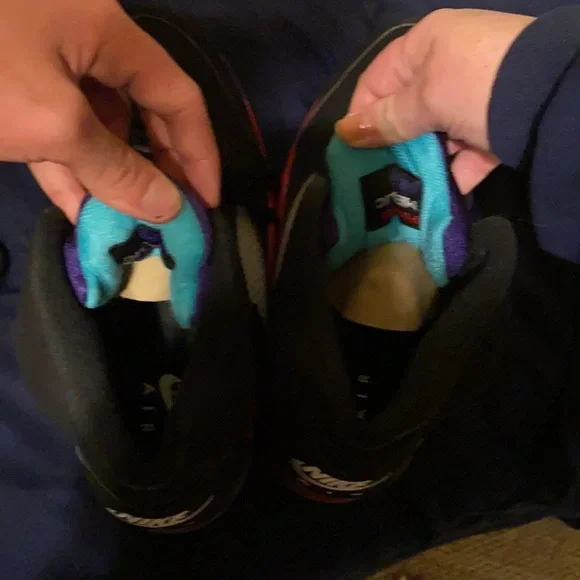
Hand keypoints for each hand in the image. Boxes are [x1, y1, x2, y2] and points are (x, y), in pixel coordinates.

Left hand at [0, 0, 219, 221]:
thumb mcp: (52, 122)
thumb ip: (116, 168)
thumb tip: (168, 209)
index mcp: (108, 31)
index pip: (178, 96)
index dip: (200, 154)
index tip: (206, 203)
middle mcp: (87, 41)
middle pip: (144, 111)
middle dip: (157, 168)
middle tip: (169, 216)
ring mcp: (49, 61)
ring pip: (98, 125)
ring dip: (111, 176)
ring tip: (126, 224)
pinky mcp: (18, 84)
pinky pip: (58, 128)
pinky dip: (70, 168)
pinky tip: (81, 209)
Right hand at [335, 9, 534, 192]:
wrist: (555, 99)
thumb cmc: (475, 84)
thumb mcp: (425, 99)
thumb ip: (386, 120)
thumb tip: (345, 133)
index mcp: (427, 44)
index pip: (378, 80)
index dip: (360, 114)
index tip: (349, 149)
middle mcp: (449, 67)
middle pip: (407, 111)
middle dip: (391, 144)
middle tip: (373, 174)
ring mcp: (475, 98)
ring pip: (435, 136)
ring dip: (422, 163)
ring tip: (403, 191)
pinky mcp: (496, 128)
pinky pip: (465, 153)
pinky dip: (454, 173)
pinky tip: (439, 193)